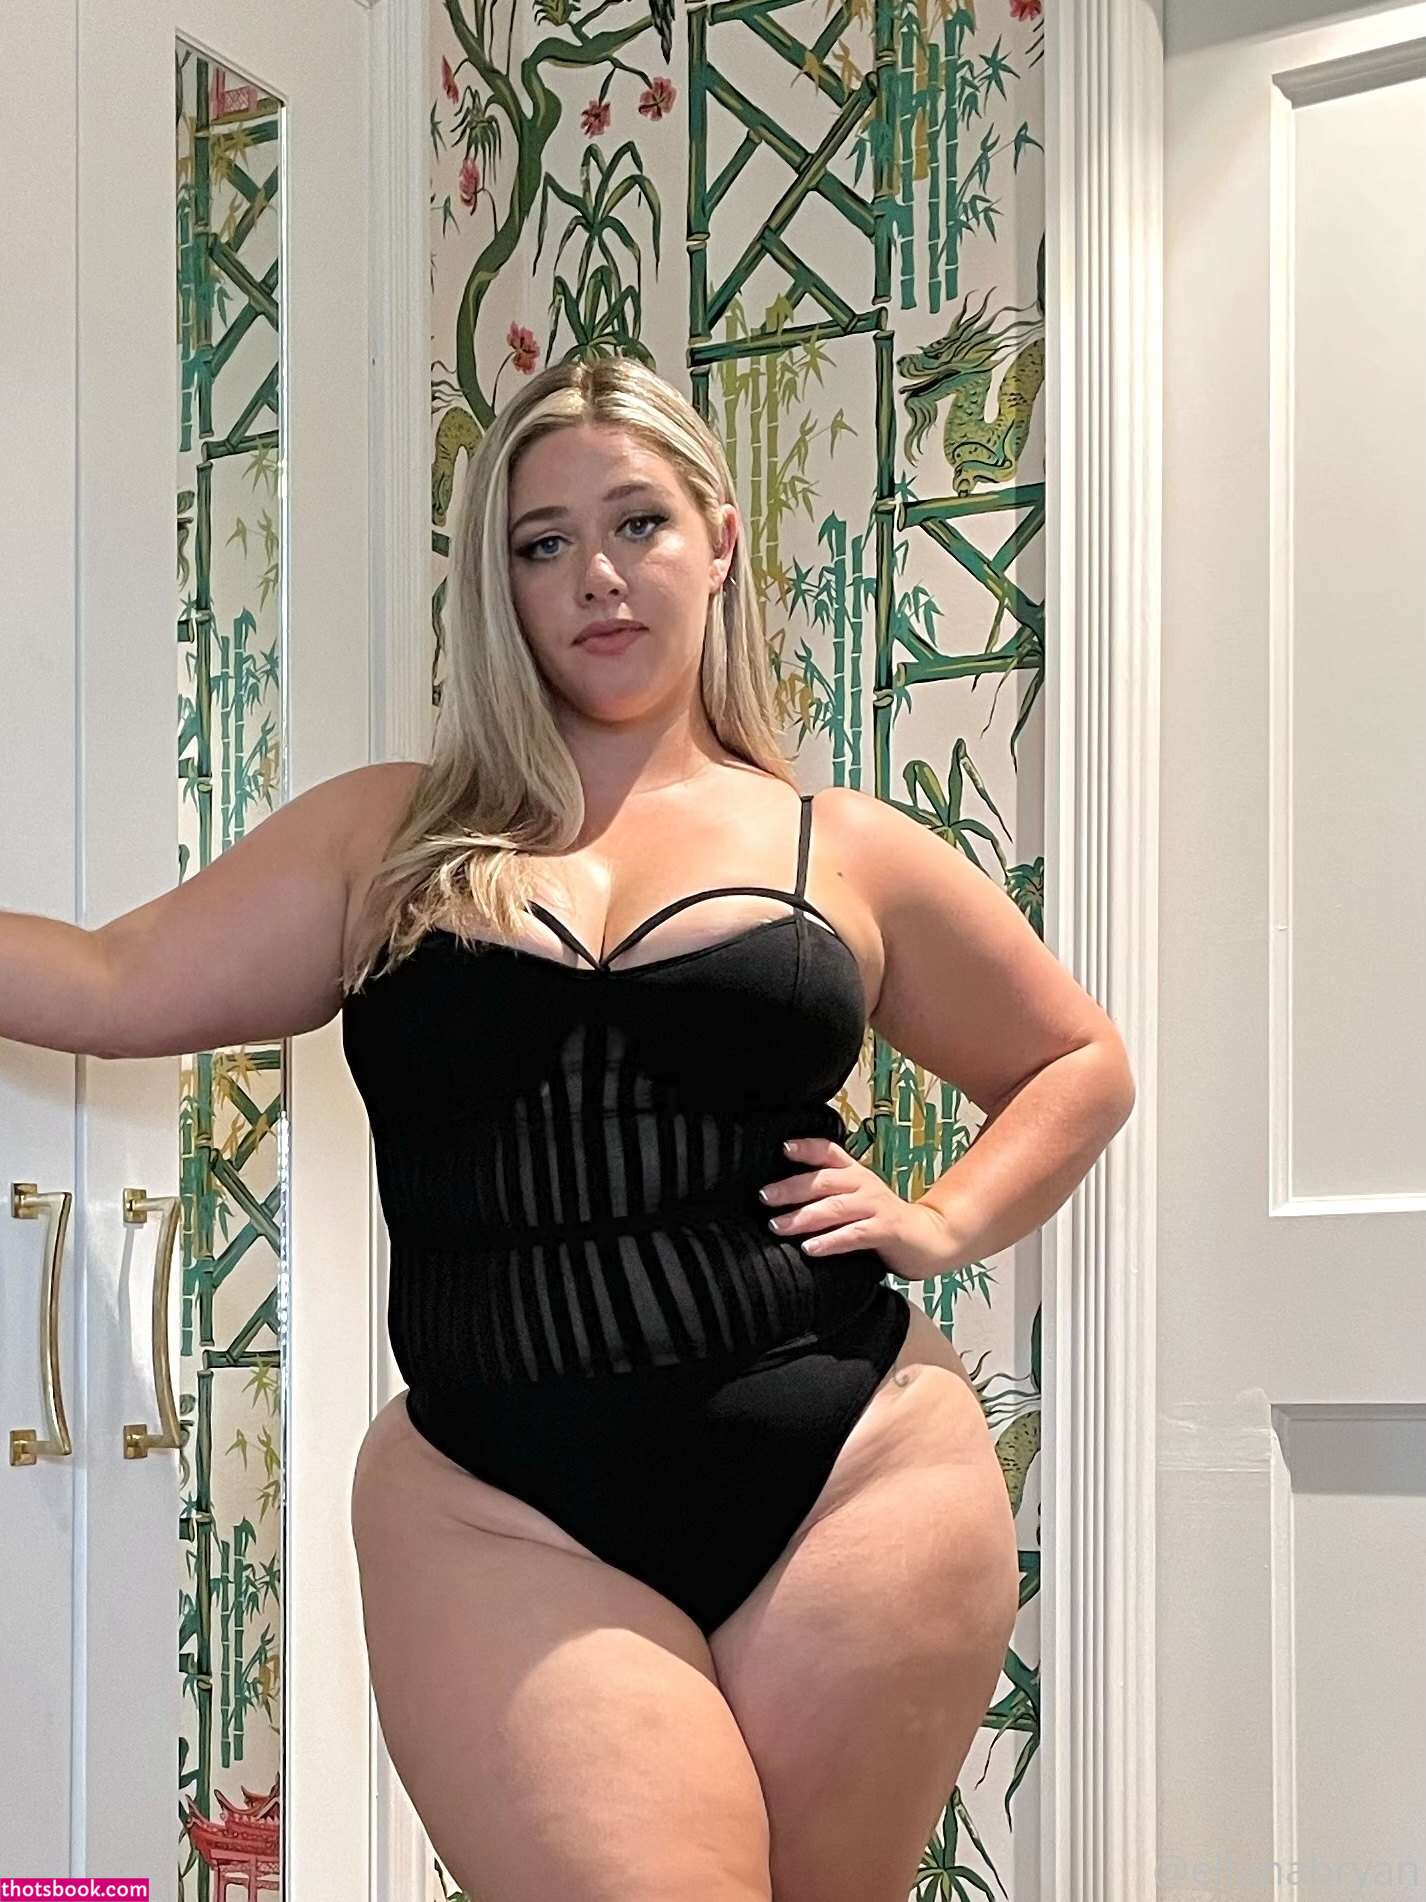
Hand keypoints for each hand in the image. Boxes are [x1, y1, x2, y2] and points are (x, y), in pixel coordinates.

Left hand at [759, 1135, 961, 1282]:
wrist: (927, 1238)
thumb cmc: (882, 1219)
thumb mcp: (856, 1198)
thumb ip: (828, 1193)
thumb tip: (781, 1196)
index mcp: (855, 1173)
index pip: (829, 1152)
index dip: (807, 1148)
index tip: (783, 1149)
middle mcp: (864, 1184)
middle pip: (824, 1180)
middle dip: (791, 1188)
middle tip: (764, 1197)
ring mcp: (876, 1206)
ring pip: (835, 1208)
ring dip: (803, 1217)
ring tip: (777, 1226)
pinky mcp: (885, 1230)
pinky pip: (853, 1235)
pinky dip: (830, 1241)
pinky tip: (810, 1248)